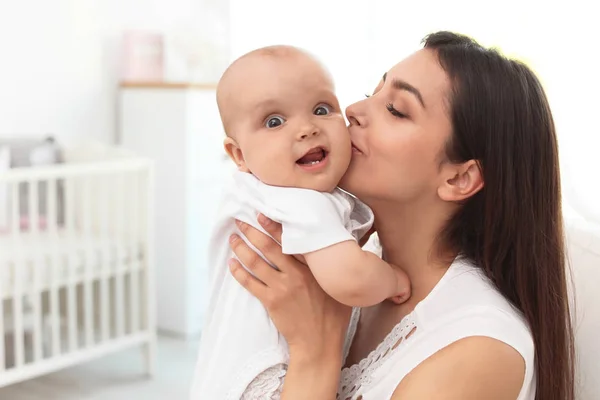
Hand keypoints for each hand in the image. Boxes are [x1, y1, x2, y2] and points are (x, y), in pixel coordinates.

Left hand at [228, 214, 351, 360]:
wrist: (319, 343)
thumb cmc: (334, 315)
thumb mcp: (340, 286)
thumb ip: (335, 265)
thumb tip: (345, 246)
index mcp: (312, 267)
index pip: (291, 240)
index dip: (275, 225)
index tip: (263, 214)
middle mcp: (296, 273)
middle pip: (269, 246)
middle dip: (252, 231)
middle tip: (240, 221)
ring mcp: (282, 287)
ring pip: (256, 262)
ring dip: (241, 248)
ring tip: (233, 238)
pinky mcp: (271, 301)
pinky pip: (249, 283)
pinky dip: (238, 272)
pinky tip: (231, 263)